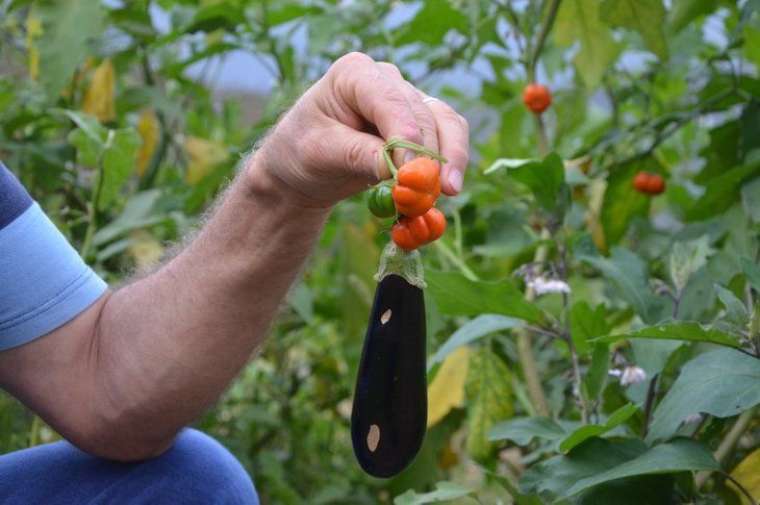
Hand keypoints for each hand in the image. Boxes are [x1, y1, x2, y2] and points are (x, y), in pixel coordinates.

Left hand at [248, 52, 469, 207]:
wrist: (303, 166)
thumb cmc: (302, 152)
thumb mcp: (319, 153)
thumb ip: (357, 156)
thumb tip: (397, 170)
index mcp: (354, 72)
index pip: (389, 101)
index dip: (406, 136)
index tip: (412, 172)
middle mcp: (386, 78)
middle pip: (422, 114)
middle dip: (428, 156)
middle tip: (427, 194)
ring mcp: (407, 98)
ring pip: (445, 122)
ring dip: (449, 159)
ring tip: (447, 192)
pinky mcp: (422, 122)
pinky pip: (449, 136)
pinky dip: (450, 163)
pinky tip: (449, 188)